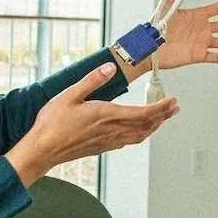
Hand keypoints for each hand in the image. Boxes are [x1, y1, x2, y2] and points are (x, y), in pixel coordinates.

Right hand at [6, 63, 177, 186]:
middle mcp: (112, 130)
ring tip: (162, 118)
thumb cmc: (53, 124)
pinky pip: (128, 141)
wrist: (43, 150)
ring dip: (153, 126)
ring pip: (139, 135)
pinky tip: (137, 131)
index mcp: (107, 115)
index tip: (173, 101)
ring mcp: (108, 141)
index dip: (161, 107)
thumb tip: (109, 67)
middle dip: (163, 116)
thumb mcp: (70, 95)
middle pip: (146, 125)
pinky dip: (140, 134)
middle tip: (174, 108)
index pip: (143, 113)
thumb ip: (92, 80)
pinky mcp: (102, 148)